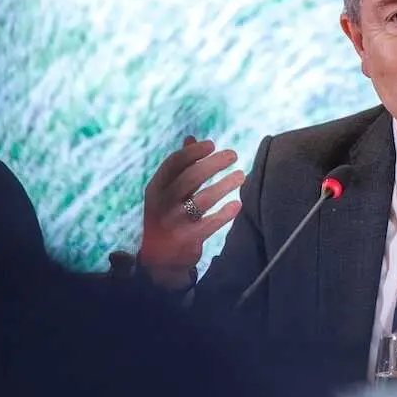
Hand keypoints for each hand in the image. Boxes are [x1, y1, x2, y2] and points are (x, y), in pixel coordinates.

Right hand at [139, 136, 245, 289]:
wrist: (159, 259)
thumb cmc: (168, 216)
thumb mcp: (167, 192)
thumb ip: (180, 167)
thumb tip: (191, 137)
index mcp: (155, 188)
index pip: (173, 163)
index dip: (193, 152)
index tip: (212, 144)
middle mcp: (162, 204)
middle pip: (190, 178)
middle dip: (213, 163)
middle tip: (233, 155)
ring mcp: (175, 222)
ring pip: (203, 199)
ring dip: (224, 185)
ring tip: (241, 175)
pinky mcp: (188, 239)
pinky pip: (210, 223)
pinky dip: (225, 213)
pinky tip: (237, 204)